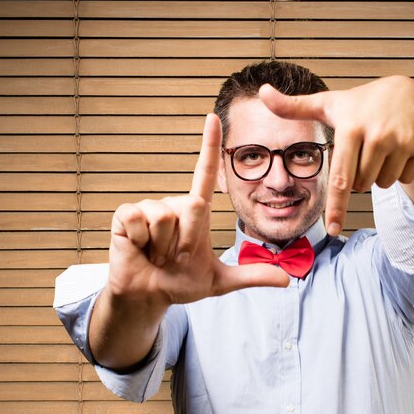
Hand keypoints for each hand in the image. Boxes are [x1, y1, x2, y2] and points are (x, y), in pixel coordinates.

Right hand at [107, 113, 289, 308]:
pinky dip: (142, 242)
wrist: (149, 296)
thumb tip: (287, 279)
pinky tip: (139, 249)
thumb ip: (252, 275)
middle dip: (186, 242)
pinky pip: (140, 221)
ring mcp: (149, 207)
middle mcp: (174, 204)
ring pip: (165, 217)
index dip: (209, 146)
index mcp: (195, 212)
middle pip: (192, 207)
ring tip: (157, 255)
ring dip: (163, 246)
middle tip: (175, 257)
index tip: (213, 117)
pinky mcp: (126, 214)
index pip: (205, 173)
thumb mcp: (220, 281)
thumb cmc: (180, 283)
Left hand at [259, 76, 413, 234]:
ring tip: (383, 147)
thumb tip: (261, 93)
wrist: (410, 91)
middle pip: (362, 185)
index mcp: (351, 128)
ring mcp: (404, 141)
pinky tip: (400, 148)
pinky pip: (404, 179)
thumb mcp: (329, 104)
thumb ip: (293, 106)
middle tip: (364, 150)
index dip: (336, 207)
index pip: (341, 178)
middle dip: (359, 176)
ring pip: (383, 184)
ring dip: (379, 174)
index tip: (332, 229)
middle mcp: (379, 134)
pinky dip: (400, 170)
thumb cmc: (361, 104)